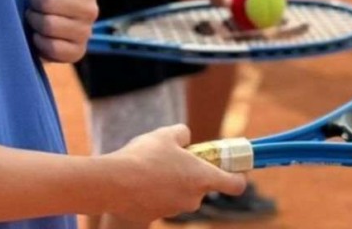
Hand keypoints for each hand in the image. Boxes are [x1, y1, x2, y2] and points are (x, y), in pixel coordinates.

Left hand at [23, 0, 97, 62]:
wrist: (39, 30)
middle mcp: (92, 8)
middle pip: (48, 2)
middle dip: (33, 6)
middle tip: (33, 8)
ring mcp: (86, 32)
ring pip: (49, 24)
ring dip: (34, 24)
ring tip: (36, 22)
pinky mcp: (77, 54)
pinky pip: (51, 47)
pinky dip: (38, 44)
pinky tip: (40, 39)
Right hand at [105, 125, 246, 222]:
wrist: (113, 182)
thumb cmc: (145, 156)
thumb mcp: (167, 134)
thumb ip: (183, 134)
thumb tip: (185, 139)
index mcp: (203, 178)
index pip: (236, 185)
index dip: (238, 177)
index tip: (234, 169)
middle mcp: (193, 198)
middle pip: (202, 187)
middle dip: (193, 174)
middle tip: (176, 159)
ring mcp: (174, 210)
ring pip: (180, 194)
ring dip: (172, 183)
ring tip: (152, 167)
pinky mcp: (155, 217)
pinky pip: (161, 202)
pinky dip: (155, 192)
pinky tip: (140, 179)